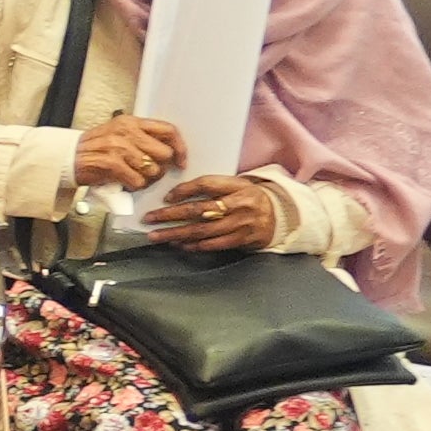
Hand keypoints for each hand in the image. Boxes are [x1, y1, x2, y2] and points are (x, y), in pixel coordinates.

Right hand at [71, 112, 183, 191]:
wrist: (63, 158)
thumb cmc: (92, 150)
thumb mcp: (118, 135)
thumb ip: (142, 138)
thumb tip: (169, 151)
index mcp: (130, 122)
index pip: (168, 130)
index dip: (180, 148)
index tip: (181, 161)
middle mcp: (126, 131)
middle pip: (164, 153)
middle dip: (160, 167)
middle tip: (150, 173)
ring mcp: (118, 147)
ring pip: (152, 169)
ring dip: (146, 179)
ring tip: (133, 178)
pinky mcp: (111, 163)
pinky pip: (138, 181)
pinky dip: (133, 186)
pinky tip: (124, 183)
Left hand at [146, 173, 286, 253]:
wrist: (280, 215)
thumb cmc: (248, 198)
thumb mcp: (235, 185)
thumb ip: (212, 188)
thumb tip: (175, 195)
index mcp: (238, 186)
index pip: (207, 184)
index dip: (185, 190)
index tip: (166, 197)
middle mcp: (240, 204)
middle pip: (200, 210)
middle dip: (170, 215)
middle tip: (149, 219)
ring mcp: (242, 224)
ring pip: (203, 230)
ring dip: (176, 234)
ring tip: (156, 236)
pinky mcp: (243, 239)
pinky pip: (214, 244)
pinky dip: (194, 245)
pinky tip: (178, 244)